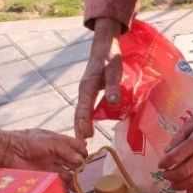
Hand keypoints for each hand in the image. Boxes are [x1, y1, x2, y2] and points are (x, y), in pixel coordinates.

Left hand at [0, 126, 87, 183]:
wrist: (6, 152)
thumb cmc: (26, 142)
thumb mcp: (49, 141)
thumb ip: (65, 149)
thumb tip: (80, 160)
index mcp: (57, 141)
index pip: (74, 146)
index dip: (82, 151)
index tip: (88, 158)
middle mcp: (54, 154)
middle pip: (72, 162)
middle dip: (79, 169)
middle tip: (82, 175)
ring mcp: (48, 166)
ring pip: (65, 174)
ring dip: (71, 181)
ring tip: (74, 186)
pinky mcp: (42, 177)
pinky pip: (56, 183)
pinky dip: (61, 188)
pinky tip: (64, 190)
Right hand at [75, 18, 124, 139]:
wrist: (103, 46)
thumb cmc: (110, 58)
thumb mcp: (114, 70)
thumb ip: (113, 86)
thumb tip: (112, 102)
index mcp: (87, 87)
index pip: (83, 109)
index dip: (84, 124)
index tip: (86, 137)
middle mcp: (83, 90)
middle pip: (79, 113)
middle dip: (79, 129)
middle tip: (81, 145)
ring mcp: (84, 91)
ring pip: (80, 111)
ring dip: (81, 125)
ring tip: (83, 140)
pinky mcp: (88, 91)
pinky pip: (85, 108)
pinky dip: (85, 119)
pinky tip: (88, 127)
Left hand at [158, 105, 192, 192]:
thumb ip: (179, 137)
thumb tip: (167, 153)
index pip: (176, 156)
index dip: (165, 163)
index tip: (160, 165)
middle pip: (184, 171)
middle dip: (171, 176)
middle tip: (165, 175)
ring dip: (181, 185)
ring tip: (173, 184)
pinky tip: (188, 190)